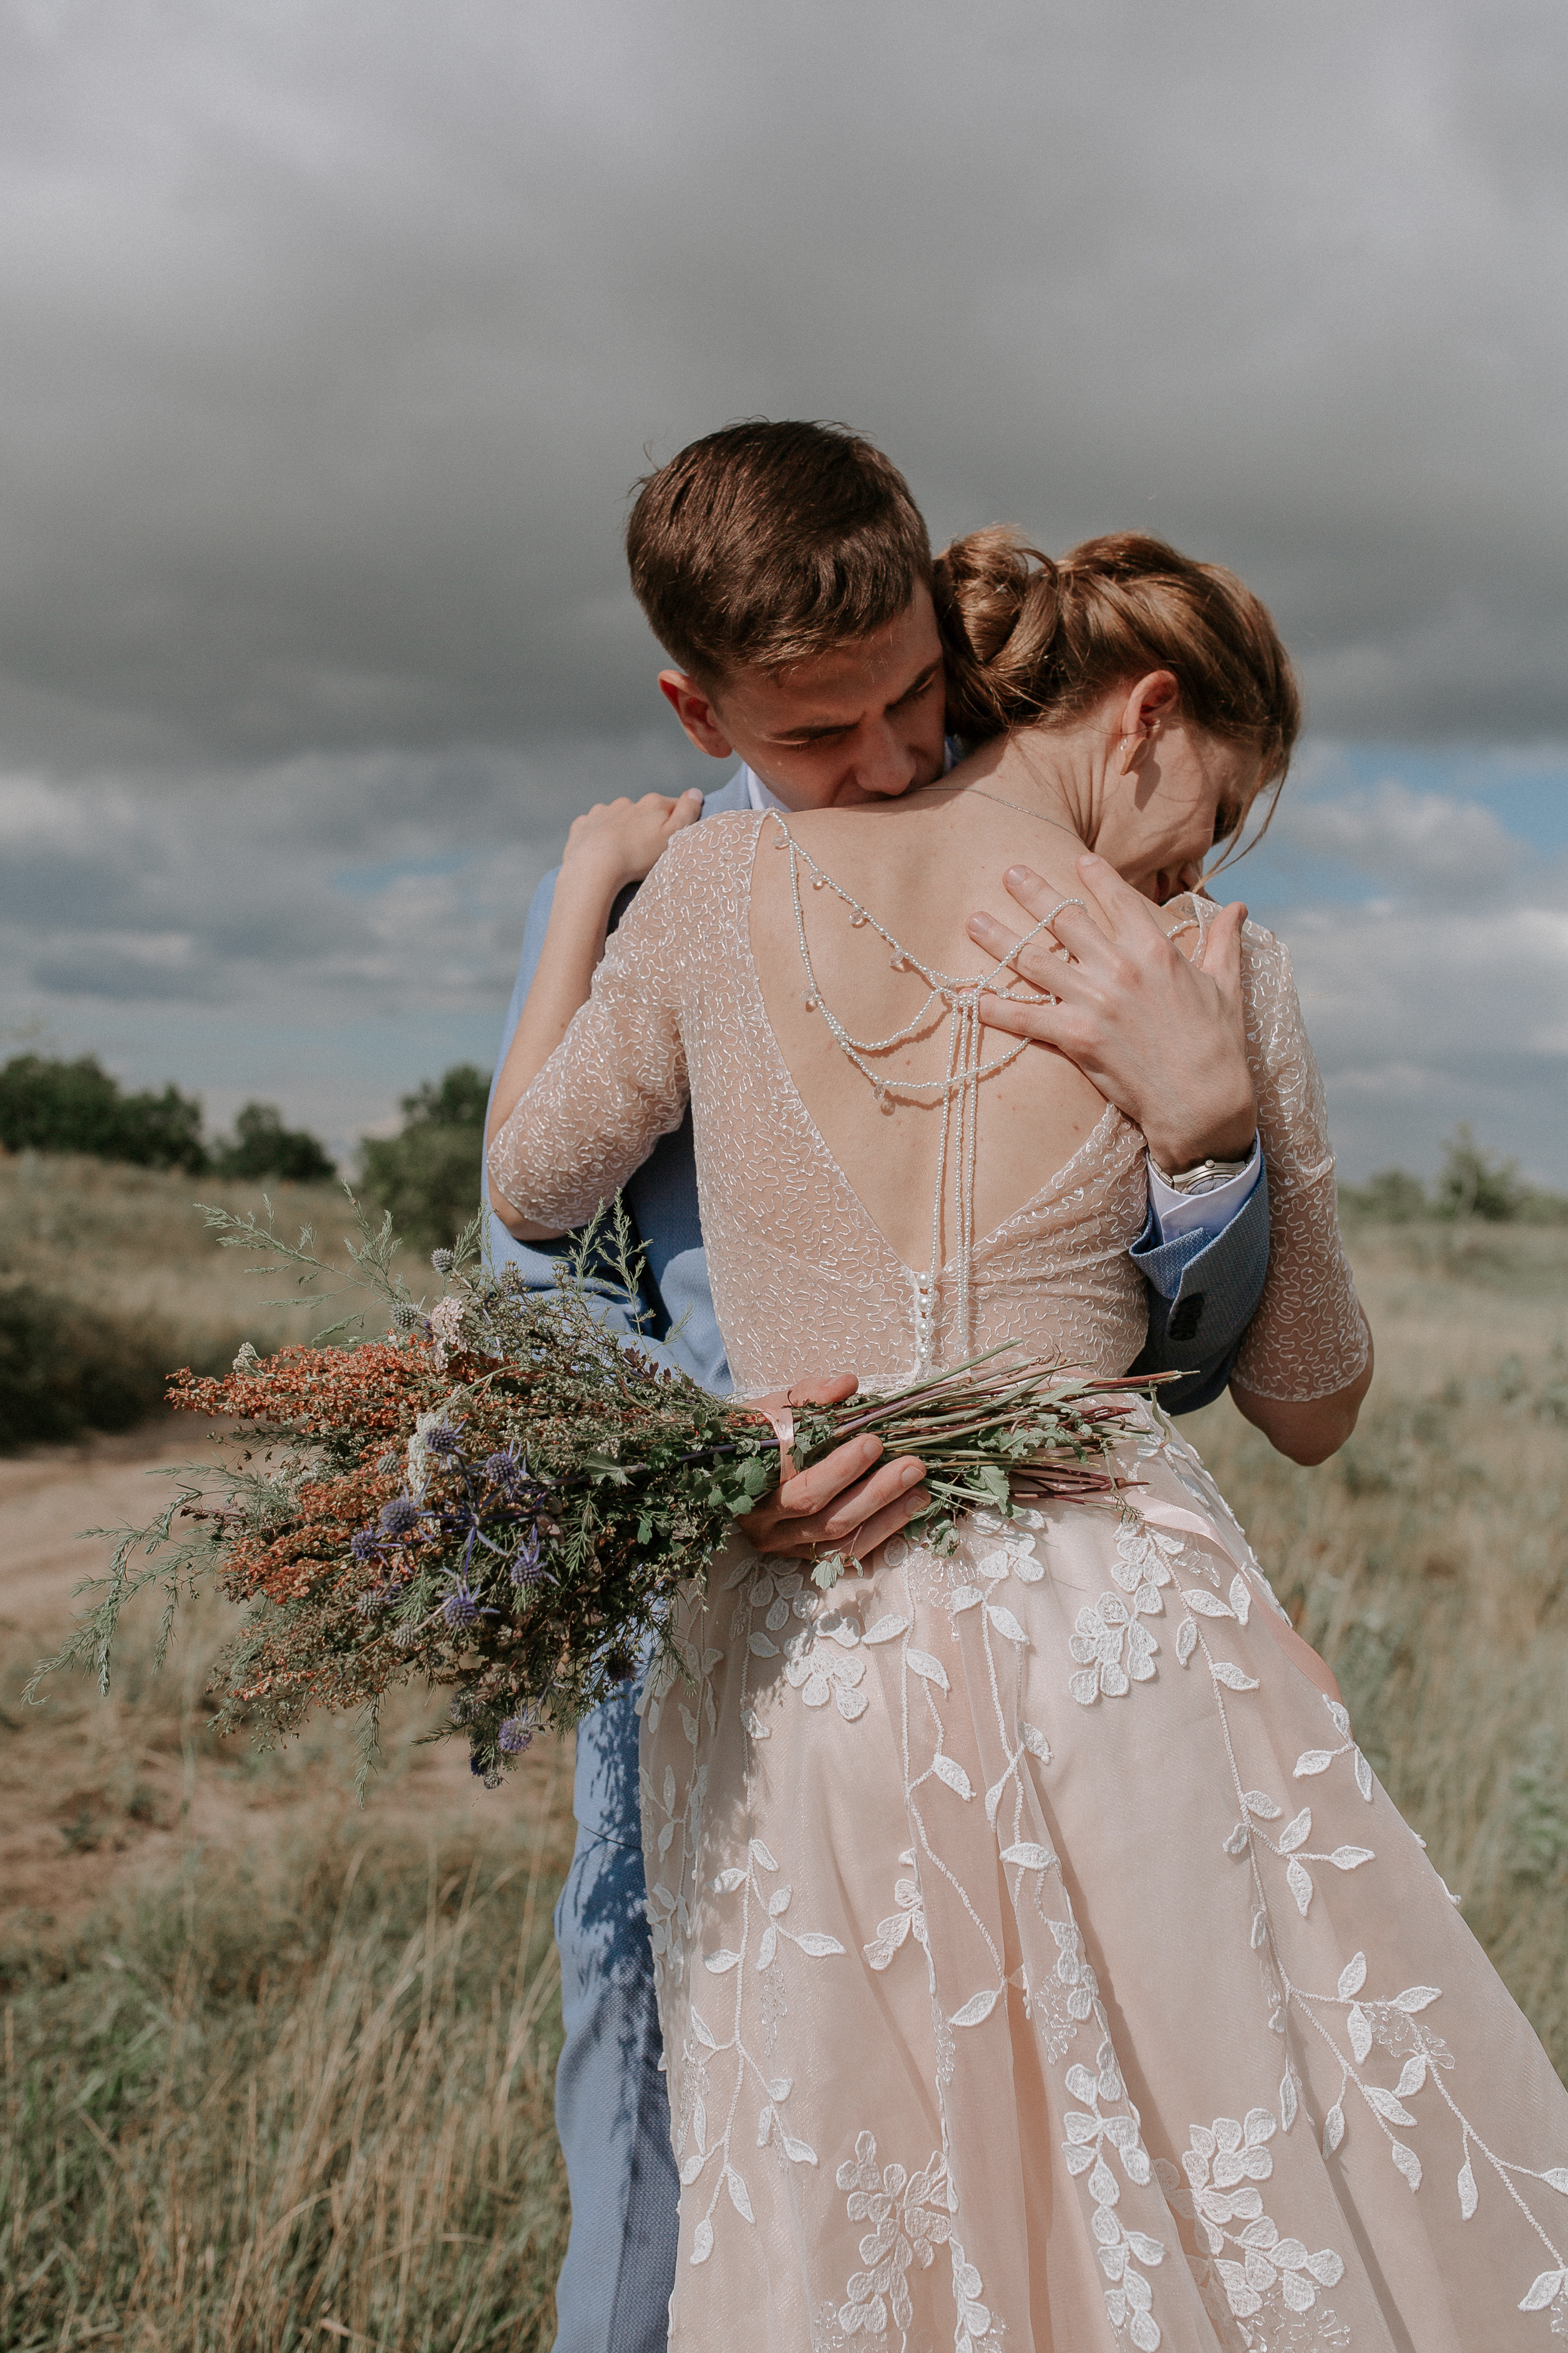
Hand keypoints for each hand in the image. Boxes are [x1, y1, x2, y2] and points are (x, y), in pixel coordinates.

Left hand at [560, 789, 703, 894]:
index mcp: (652, 804)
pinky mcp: (583, 825)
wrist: (593, 867)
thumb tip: (695, 792)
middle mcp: (627, 803)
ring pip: (618, 818)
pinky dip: (599, 836)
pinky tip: (601, 853)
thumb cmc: (637, 856)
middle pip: (644, 813)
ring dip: (622, 831)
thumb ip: (687, 812)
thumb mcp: (673, 836)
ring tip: (622, 855)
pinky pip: (594, 827)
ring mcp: (602, 812)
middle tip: (645, 853)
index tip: (672, 841)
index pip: (673, 807)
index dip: (676, 823)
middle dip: (646, 828)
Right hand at [741, 1373, 927, 1564]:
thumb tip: (848, 1384)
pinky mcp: (800, 1557)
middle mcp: (761, 1521)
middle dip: (872, 1491)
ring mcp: (781, 1544)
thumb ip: (811, 1394)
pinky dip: (878, 1536)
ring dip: (884, 1515)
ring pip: (836, 1539)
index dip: (838, 1467)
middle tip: (911, 1465)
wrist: (732, 1467)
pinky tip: (905, 1513)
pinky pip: (843, 1555)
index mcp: (749, 1480)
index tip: (874, 1441)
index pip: (797, 1480)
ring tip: (920, 1490)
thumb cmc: (760, 1433)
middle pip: (821, 1513)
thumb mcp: (777, 1406)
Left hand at [968, 851, 1256, 1172]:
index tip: (1076, 859)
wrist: (1203, 1101)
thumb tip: (1238, 907)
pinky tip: (970, 998)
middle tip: (1009, 871)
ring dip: (1000, 939)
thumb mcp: (1227, 984)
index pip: (1118, 900)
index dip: (1095, 876)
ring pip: (1034, 960)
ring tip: (973, 921)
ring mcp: (1095, 1001)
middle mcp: (1119, 967)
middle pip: (1065, 919)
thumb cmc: (1219, 1044)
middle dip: (1033, 892)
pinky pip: (1026, 1017)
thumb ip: (1223, 941)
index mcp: (1155, 949)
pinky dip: (995, 1008)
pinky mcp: (1077, 1037)